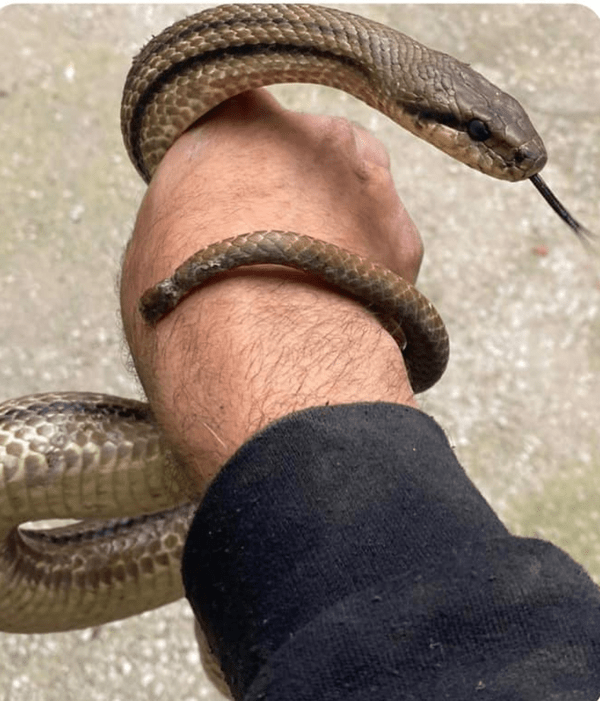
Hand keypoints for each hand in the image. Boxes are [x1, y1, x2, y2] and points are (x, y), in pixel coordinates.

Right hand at [120, 89, 423, 491]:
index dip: (242, 157)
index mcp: (238, 121)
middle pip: (309, 152)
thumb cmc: (188, 301)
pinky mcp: (404, 238)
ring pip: (356, 195)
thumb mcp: (154, 245)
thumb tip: (204, 226)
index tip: (237, 188)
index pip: (242, 115)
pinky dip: (369, 273)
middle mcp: (311, 133)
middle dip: (298, 191)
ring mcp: (368, 183)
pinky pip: (384, 248)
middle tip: (276, 247)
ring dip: (339, 228)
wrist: (261, 355)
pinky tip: (342, 310)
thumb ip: (190, 211)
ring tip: (310, 289)